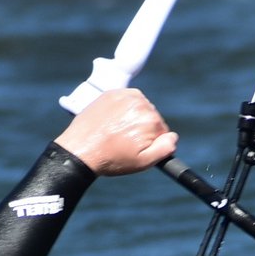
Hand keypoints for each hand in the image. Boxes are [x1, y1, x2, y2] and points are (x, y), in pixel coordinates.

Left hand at [54, 87, 176, 175]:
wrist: (80, 150)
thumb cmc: (111, 159)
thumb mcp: (142, 162)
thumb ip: (164, 149)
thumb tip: (174, 137)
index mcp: (151, 120)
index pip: (163, 131)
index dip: (150, 143)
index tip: (134, 148)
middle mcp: (141, 104)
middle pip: (152, 118)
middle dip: (142, 130)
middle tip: (124, 141)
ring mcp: (125, 96)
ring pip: (141, 108)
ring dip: (134, 118)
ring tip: (117, 132)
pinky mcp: (113, 93)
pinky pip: (128, 99)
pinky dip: (124, 108)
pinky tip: (113, 121)